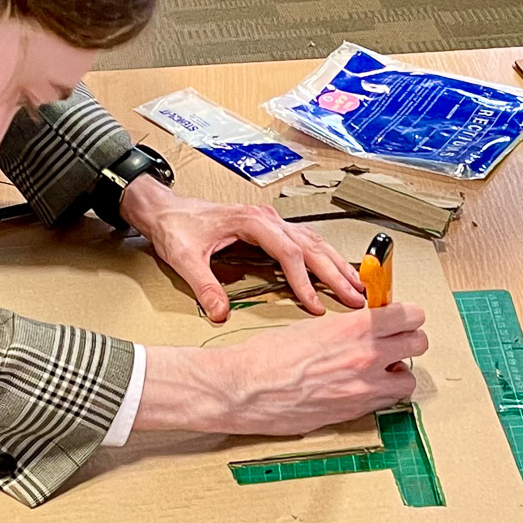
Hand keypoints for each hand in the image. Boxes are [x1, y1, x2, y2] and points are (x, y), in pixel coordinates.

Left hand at [120, 174, 363, 322]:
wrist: (166, 210)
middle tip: (356, 297)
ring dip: (335, 264)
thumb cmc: (176, 227)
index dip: (304, 280)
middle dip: (335, 273)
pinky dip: (323, 258)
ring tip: (357, 287)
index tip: (315, 304)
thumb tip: (219, 312)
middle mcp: (267, 219)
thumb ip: (204, 285)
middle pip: (310, 246)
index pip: (288, 253)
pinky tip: (335, 271)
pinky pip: (304, 242)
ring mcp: (271, 222)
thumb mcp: (184, 258)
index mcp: (252, 222)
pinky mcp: (269, 229)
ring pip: (313, 242)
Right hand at [134, 303, 427, 435]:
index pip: (410, 314)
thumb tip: (366, 327)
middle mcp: (365, 357)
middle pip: (419, 343)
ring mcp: (363, 388)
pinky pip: (386, 402)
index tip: (402, 317)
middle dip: (408, 341)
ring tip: (381, 370)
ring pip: (409, 378)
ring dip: (398, 372)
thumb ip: (347, 327)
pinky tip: (363, 388)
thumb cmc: (267, 356)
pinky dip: (381, 395)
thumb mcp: (312, 326)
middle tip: (394, 342)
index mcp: (354, 327)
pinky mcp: (354, 412)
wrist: (245, 389)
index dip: (407, 315)